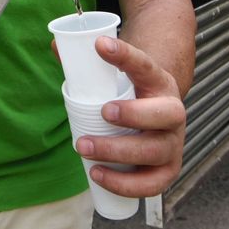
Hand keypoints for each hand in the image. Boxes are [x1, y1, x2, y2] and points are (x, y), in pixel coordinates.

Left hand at [74, 36, 184, 197]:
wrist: (159, 119)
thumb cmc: (132, 97)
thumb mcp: (118, 78)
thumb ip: (88, 64)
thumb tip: (55, 46)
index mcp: (159, 83)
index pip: (145, 65)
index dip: (124, 55)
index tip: (100, 45)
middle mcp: (173, 112)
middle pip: (163, 114)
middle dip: (133, 115)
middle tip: (102, 113)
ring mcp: (174, 144)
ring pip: (155, 151)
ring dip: (118, 151)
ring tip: (83, 147)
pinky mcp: (168, 171)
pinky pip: (152, 184)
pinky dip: (125, 184)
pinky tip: (98, 175)